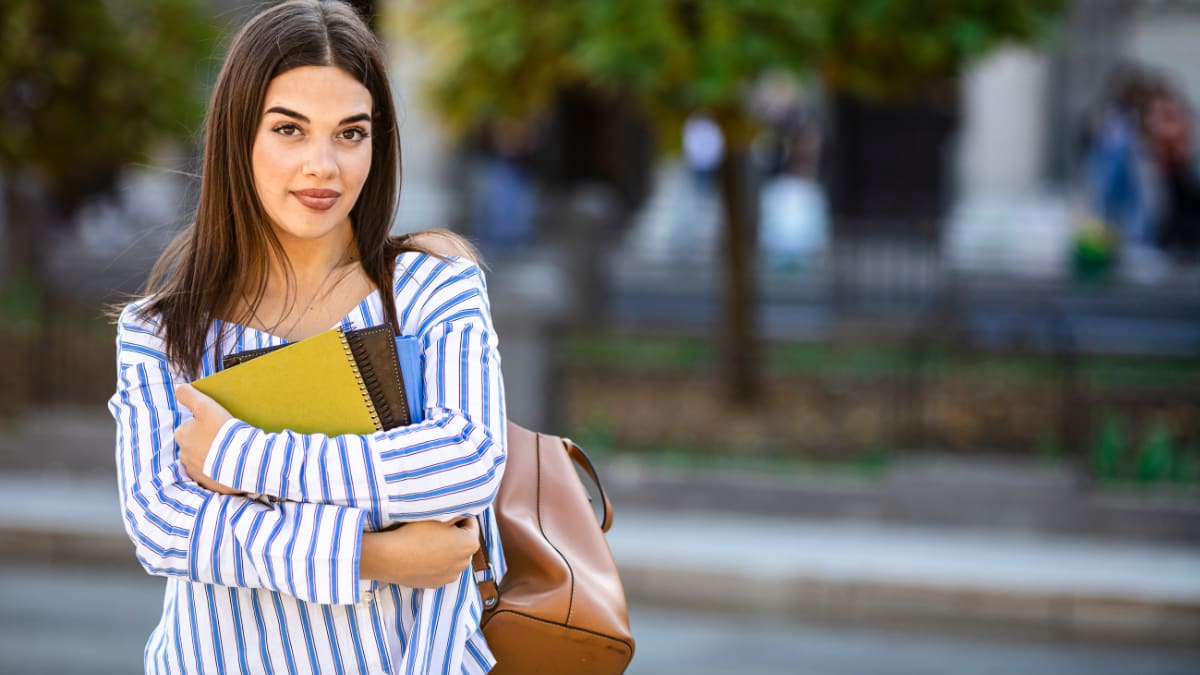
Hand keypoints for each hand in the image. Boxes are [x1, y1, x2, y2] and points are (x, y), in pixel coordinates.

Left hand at [174, 383, 239, 494]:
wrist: (241, 460)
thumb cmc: (222, 431)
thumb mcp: (206, 407)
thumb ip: (189, 396)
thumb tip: (178, 387)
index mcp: (182, 435)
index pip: (189, 427)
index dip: (204, 425)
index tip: (217, 426)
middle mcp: (183, 454)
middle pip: (194, 445)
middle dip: (205, 443)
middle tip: (224, 439)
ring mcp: (195, 470)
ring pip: (201, 460)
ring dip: (211, 457)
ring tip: (229, 453)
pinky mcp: (206, 483)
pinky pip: (210, 475)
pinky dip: (216, 471)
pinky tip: (229, 465)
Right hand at [360, 518, 479, 587]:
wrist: (389, 557)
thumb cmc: (414, 532)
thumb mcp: (438, 515)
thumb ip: (456, 514)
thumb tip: (462, 513)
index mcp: (469, 544)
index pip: (471, 524)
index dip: (460, 516)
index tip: (448, 513)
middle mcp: (464, 563)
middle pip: (463, 543)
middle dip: (455, 535)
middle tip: (437, 527)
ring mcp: (450, 576)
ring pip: (453, 558)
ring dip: (446, 550)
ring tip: (428, 542)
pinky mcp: (436, 584)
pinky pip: (441, 569)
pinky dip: (436, 562)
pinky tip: (422, 555)